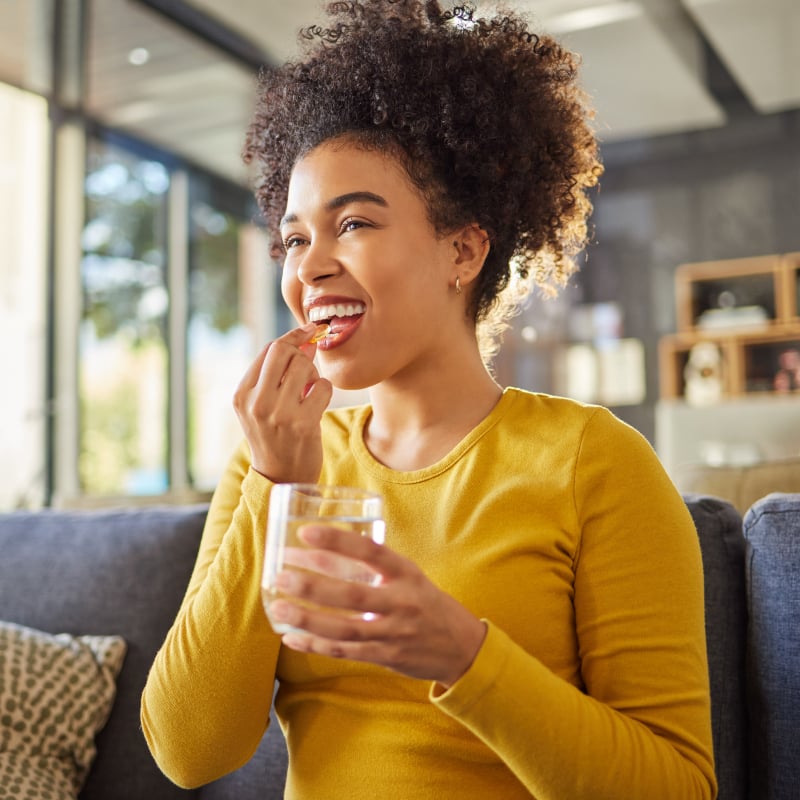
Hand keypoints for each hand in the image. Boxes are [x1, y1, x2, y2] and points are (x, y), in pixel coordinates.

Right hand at [233, 324, 332, 483]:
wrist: (282, 477)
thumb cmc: (275, 435)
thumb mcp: (263, 404)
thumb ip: (278, 373)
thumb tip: (307, 339)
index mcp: (242, 394)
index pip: (268, 349)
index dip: (292, 337)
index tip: (309, 331)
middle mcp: (256, 402)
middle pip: (284, 351)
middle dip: (302, 353)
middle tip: (306, 370)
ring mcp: (279, 413)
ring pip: (304, 366)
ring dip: (313, 375)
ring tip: (308, 392)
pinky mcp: (303, 424)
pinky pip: (322, 386)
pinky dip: (324, 390)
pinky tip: (316, 405)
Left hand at [268, 525, 487, 687]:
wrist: (460, 647)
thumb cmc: (425, 603)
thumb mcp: (408, 576)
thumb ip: (375, 566)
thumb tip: (323, 552)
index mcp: (406, 573)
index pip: (371, 552)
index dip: (337, 542)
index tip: (305, 533)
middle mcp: (401, 602)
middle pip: (353, 595)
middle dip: (313, 586)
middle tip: (281, 575)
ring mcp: (393, 633)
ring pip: (344, 628)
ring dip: (308, 619)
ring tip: (278, 608)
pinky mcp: (385, 657)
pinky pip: (345, 652)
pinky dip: (316, 645)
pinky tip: (291, 637)